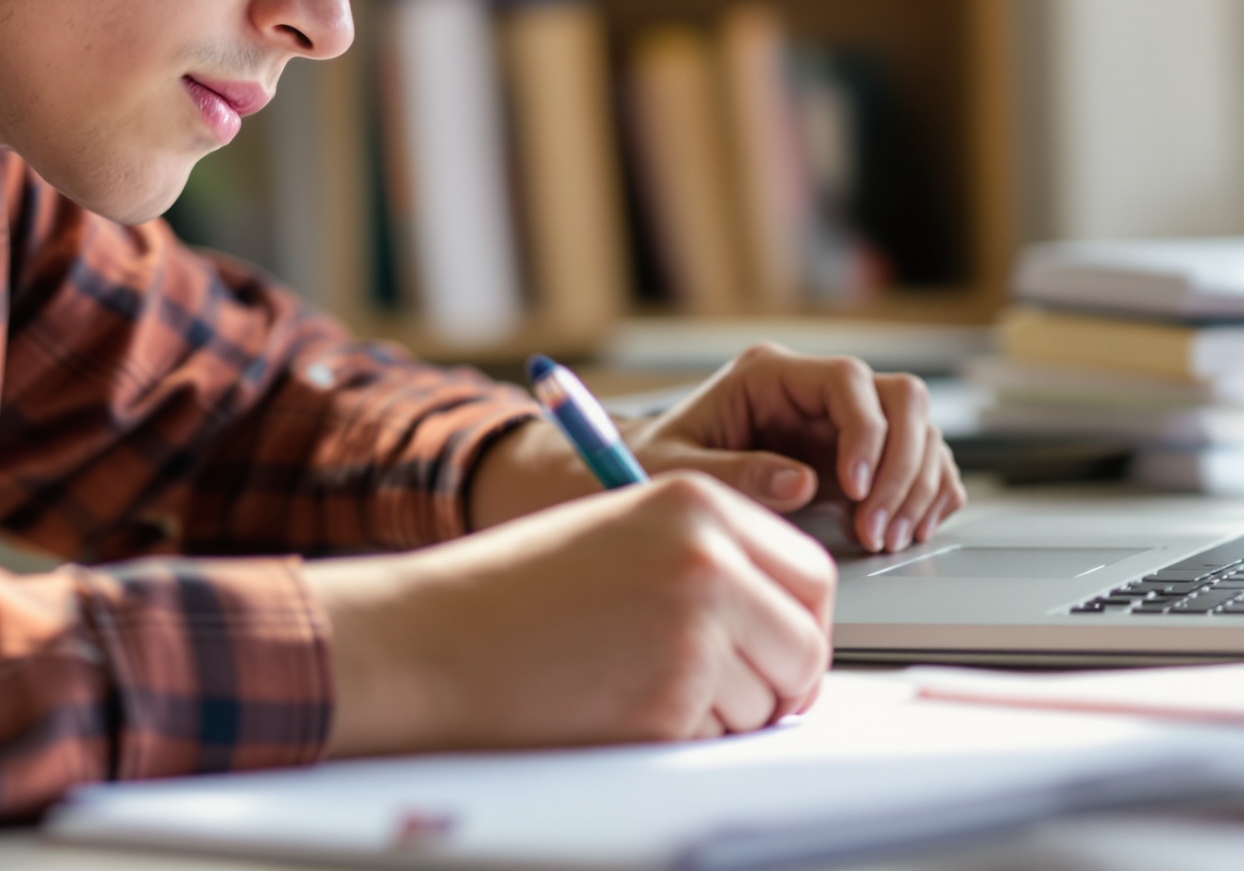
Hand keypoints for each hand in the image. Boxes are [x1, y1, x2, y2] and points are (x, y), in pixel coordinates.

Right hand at [306, 472, 833, 755]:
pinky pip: (721, 738)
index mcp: (698, 505)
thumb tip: (788, 622)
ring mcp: (693, 631)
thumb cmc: (515, 593)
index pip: (811, 573)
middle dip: (782, 679)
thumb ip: (711, 559)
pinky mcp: (669, 700)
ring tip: (640, 684)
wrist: (432, 638)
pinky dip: (685, 737)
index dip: (799, 621)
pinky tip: (621, 705)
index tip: (776, 646)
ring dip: (725, 712)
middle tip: (733, 691)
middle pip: (807, 643)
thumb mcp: (622, 533)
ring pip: (768, 700)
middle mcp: (708, 560)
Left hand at [469, 343, 966, 553]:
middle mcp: (814, 392)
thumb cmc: (651, 463)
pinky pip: (917, 461)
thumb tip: (801, 483)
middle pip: (901, 400)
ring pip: (919, 430)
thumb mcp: (677, 469)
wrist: (642, 474)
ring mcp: (840, 422)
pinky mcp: (857, 457)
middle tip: (879, 527)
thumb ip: (735, 472)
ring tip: (889, 538)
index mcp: (771, 375)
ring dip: (918, 486)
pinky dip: (925, 494)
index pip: (849, 381)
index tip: (857, 489)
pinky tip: (908, 529)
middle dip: (904, 464)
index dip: (867, 432)